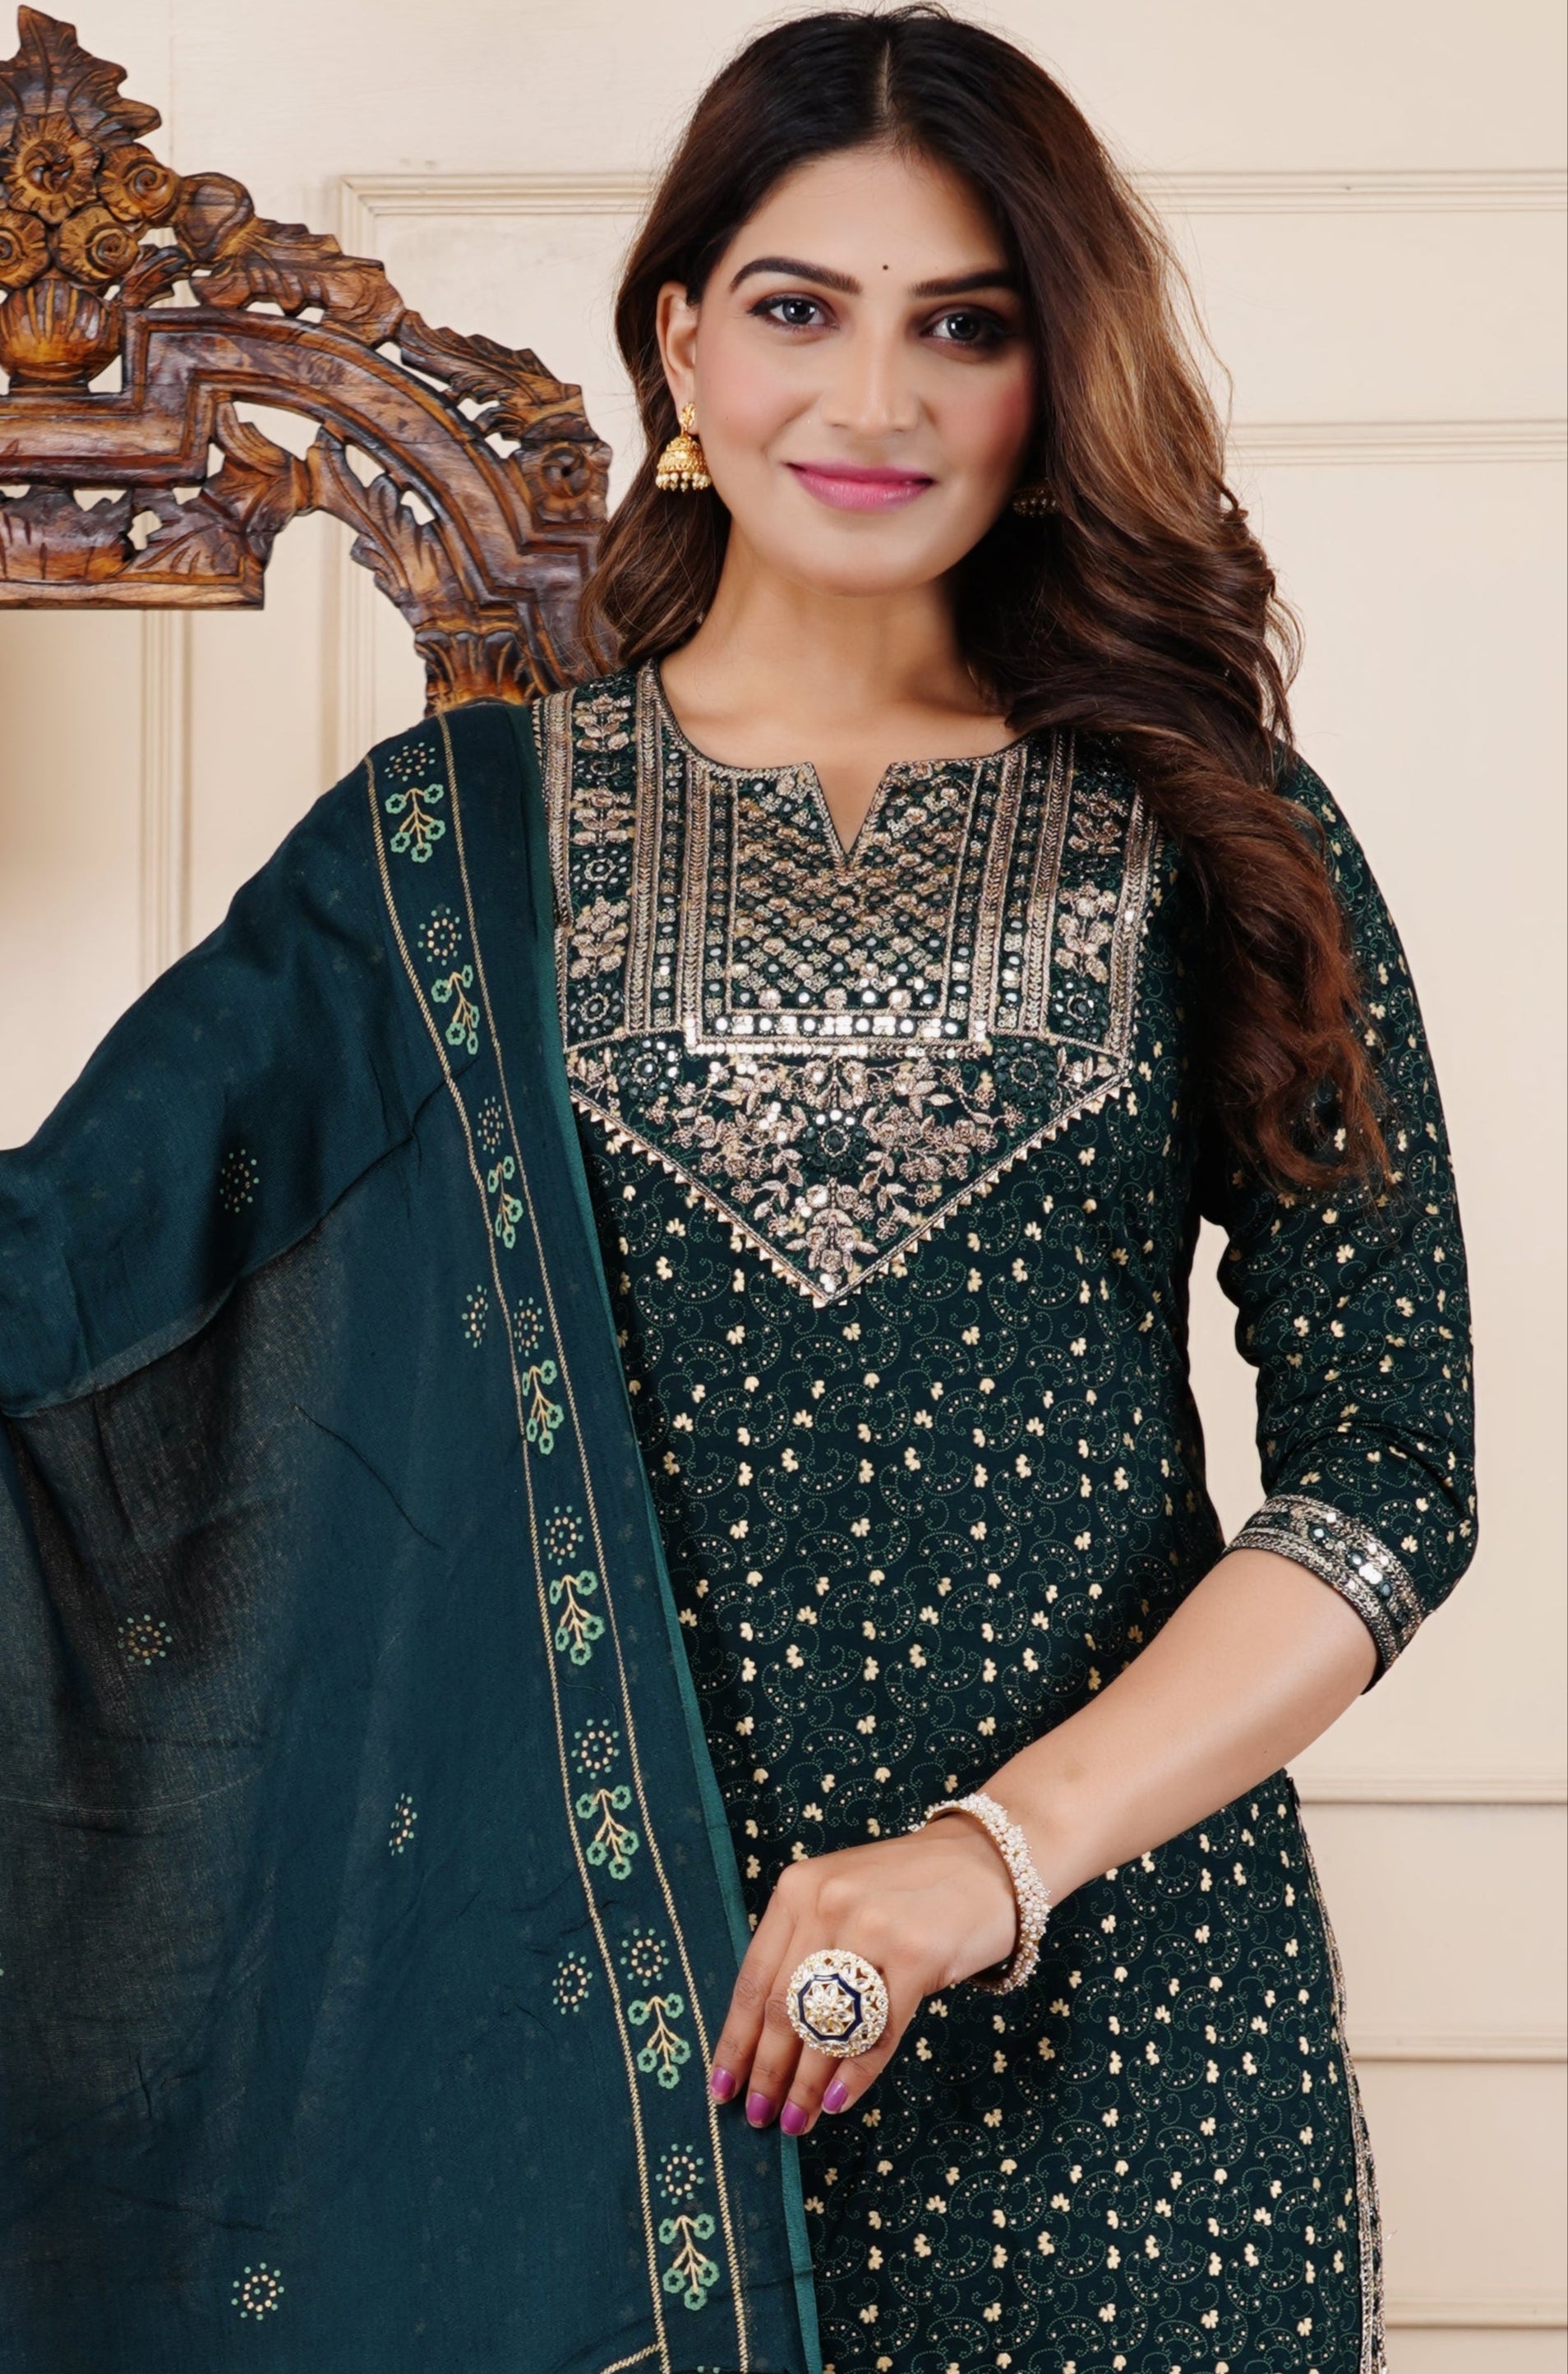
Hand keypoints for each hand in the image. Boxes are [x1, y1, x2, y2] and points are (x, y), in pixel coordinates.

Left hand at [706, 1810, 1018, 2136]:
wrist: (987, 1860)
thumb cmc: (907, 1888)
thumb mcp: (840, 1897)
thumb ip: (804, 1947)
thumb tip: (766, 2038)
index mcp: (797, 1890)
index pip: (752, 1979)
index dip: (734, 2040)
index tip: (721, 2087)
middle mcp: (827, 1905)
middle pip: (782, 2008)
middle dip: (767, 2073)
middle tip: (759, 2117)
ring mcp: (874, 1930)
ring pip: (827, 2027)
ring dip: (806, 2085)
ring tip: (797, 2122)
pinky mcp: (918, 1956)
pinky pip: (878, 2032)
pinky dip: (855, 2074)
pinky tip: (839, 2101)